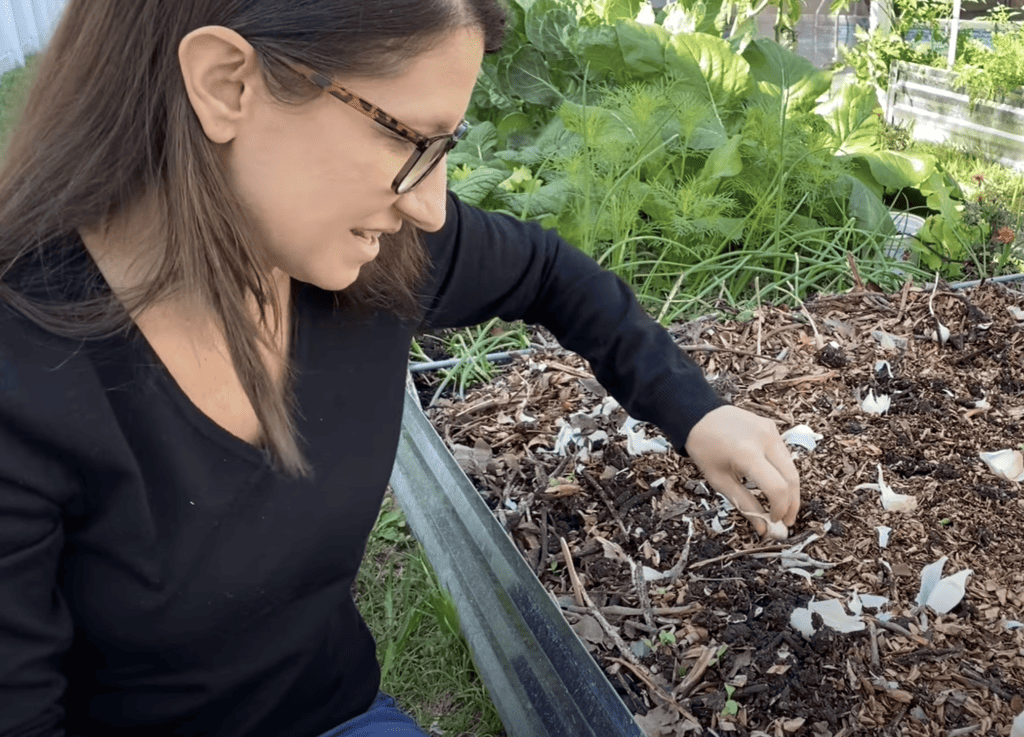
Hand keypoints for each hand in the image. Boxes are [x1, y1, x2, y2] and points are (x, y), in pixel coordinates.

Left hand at [683, 405, 799, 538]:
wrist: (698, 415)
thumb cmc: (705, 449)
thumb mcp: (719, 480)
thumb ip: (744, 505)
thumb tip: (763, 529)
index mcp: (747, 454)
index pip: (777, 488)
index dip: (779, 509)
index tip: (774, 521)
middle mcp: (764, 439)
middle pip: (792, 478)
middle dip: (792, 503)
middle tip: (786, 521)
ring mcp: (770, 430)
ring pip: (791, 467)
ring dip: (790, 489)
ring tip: (781, 506)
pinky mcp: (772, 426)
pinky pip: (784, 455)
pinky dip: (783, 472)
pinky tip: (773, 482)